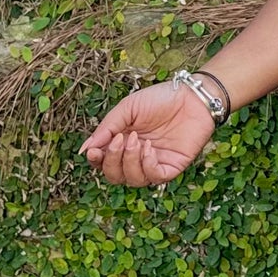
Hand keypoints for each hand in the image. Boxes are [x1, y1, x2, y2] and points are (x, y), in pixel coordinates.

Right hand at [79, 81, 215, 186]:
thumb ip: (107, 128)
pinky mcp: (172, 167)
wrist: (191, 97)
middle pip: (114, 176)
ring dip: (130, 162)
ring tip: (138, 140)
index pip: (103, 162)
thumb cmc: (160, 99)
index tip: (93, 151)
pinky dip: (147, 166)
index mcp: (122, 142)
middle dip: (112, 162)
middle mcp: (136, 157)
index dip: (96, 161)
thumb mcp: (127, 109)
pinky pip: (154, 178)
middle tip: (120, 140)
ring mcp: (154, 163)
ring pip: (133, 180)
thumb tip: (86, 149)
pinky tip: (150, 148)